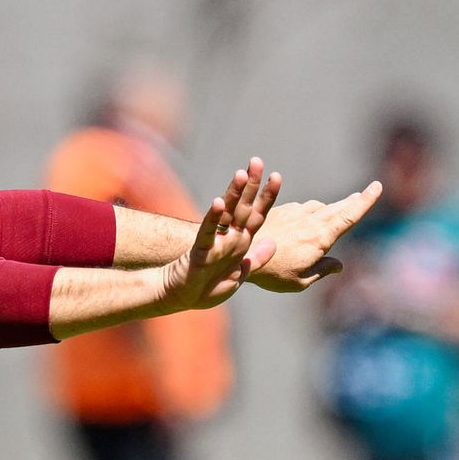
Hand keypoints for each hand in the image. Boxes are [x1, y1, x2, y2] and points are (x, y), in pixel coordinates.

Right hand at [158, 159, 279, 311]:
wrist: (182, 298)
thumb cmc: (208, 288)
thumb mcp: (238, 276)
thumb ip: (256, 260)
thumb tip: (273, 243)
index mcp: (241, 243)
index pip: (257, 214)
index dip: (267, 196)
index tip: (276, 175)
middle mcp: (229, 237)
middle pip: (243, 207)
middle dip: (251, 184)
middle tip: (256, 160)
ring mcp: (215, 242)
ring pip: (226, 213)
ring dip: (234, 194)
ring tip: (241, 174)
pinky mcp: (200, 250)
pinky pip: (207, 232)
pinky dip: (213, 217)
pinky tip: (219, 203)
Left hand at [249, 181, 382, 292]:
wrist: (238, 252)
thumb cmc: (270, 272)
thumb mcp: (299, 281)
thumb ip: (321, 271)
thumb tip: (338, 265)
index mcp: (320, 237)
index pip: (348, 216)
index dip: (364, 201)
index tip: (376, 186)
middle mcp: (310, 221)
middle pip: (337, 209)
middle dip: (351, 202)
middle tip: (362, 195)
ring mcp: (294, 213)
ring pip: (318, 207)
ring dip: (331, 207)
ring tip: (340, 206)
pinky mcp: (279, 211)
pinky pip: (300, 208)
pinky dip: (309, 211)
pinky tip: (308, 216)